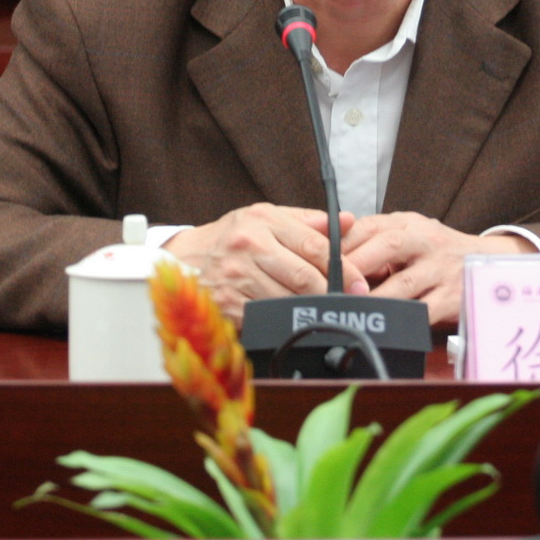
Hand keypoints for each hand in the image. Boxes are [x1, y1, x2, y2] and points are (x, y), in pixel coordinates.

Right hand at [163, 204, 362, 320]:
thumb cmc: (229, 238)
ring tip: (323, 310)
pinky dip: (285, 321)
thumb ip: (307, 222)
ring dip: (311, 308)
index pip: (314, 245)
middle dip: (331, 292)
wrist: (180, 260)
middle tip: (349, 301)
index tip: (359, 282)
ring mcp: (237, 277)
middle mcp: (249, 247)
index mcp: (262, 221)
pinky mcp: (229, 305)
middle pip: (305, 276)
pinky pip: (268, 317)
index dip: (343, 266)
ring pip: (289, 300)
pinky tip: (294, 319)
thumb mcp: (264, 218)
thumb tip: (347, 221)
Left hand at [341, 212, 531, 326]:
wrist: (487, 262)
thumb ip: (373, 241)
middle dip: (354, 267)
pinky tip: (383, 328)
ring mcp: (439, 269)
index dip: (340, 243)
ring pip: (402, 284)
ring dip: (372, 299)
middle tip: (327, 287)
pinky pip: (424, 311)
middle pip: (386, 246)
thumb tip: (327, 254)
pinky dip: (402, 321)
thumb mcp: (408, 235)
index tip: (316, 261)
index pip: (368, 227)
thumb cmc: (435, 251)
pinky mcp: (451, 297)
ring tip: (348, 311)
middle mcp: (424, 241)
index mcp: (406, 224)